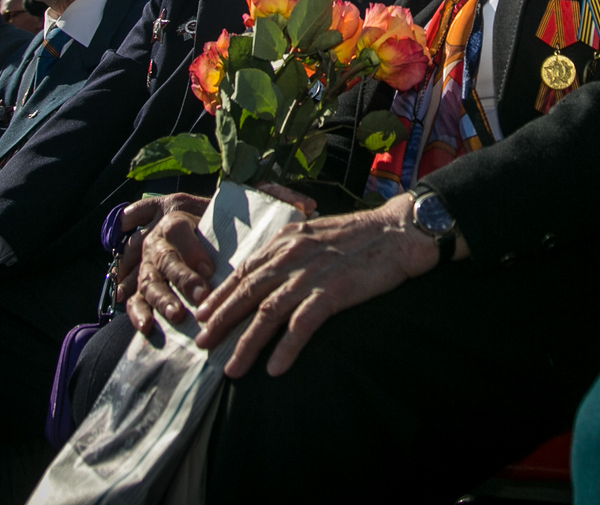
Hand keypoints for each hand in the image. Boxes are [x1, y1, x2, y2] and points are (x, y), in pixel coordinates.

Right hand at [124, 184, 317, 327]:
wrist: (183, 231)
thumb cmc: (223, 220)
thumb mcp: (243, 206)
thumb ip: (273, 200)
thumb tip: (309, 205)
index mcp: (180, 217)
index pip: (180, 231)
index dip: (192, 252)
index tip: (209, 270)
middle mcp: (160, 241)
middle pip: (165, 259)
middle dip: (181, 279)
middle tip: (200, 297)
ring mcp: (147, 265)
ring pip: (148, 281)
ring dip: (161, 299)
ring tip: (178, 316)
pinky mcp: (141, 287)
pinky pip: (134, 300)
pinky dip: (137, 313)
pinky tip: (147, 329)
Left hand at [193, 194, 463, 378]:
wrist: (399, 230)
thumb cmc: (362, 233)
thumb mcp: (317, 231)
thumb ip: (292, 248)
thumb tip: (270, 269)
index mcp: (287, 239)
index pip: (245, 269)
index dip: (221, 294)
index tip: (202, 313)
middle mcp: (292, 254)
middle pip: (246, 293)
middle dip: (220, 321)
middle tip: (201, 344)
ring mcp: (310, 273)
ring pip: (267, 314)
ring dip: (245, 344)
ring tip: (230, 369)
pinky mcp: (332, 291)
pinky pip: (301, 326)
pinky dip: (286, 349)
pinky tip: (275, 368)